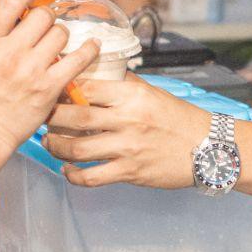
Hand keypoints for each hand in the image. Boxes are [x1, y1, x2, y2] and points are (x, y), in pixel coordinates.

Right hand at [0, 0, 97, 169]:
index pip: (12, 0)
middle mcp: (11, 54)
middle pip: (42, 15)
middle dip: (43, 19)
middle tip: (40, 30)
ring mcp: (32, 71)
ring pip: (60, 33)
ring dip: (58, 36)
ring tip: (52, 47)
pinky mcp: (49, 88)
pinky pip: (79, 59)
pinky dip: (89, 50)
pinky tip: (93, 45)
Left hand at [43, 75, 209, 189]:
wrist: (208, 148)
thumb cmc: (179, 119)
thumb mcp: (153, 93)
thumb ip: (124, 86)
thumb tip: (95, 75)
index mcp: (132, 95)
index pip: (86, 87)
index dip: (63, 89)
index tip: (53, 91)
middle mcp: (128, 119)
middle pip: (75, 116)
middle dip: (51, 117)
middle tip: (43, 117)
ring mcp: (128, 148)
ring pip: (76, 148)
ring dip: (55, 146)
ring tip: (50, 143)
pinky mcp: (130, 172)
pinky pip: (91, 177)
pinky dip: (73, 175)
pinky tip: (67, 169)